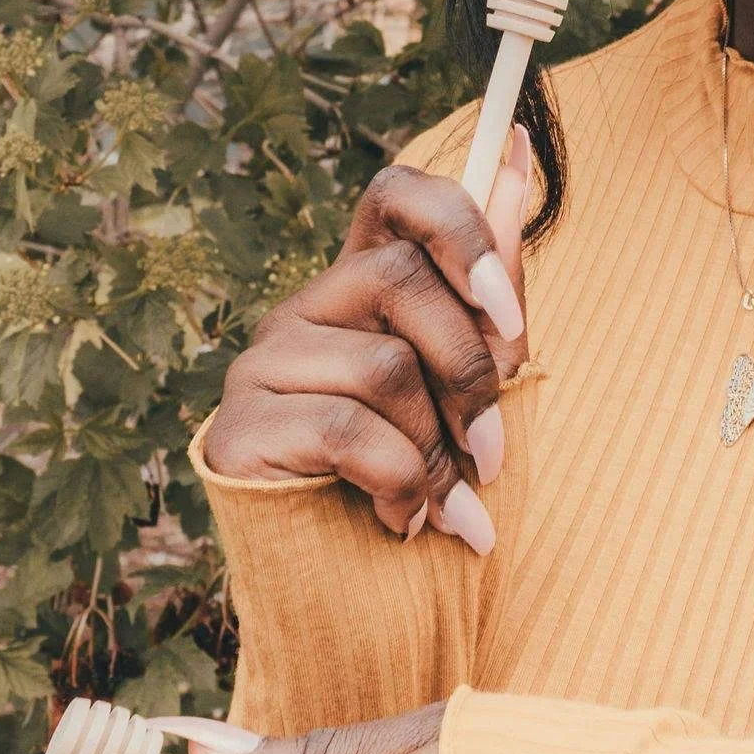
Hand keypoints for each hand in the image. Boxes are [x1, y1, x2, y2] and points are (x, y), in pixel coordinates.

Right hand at [203, 130, 531, 549]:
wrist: (356, 605)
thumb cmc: (423, 481)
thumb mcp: (473, 382)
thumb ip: (490, 284)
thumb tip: (516, 148)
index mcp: (361, 287)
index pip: (397, 195)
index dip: (459, 227)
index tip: (508, 305)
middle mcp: (302, 309)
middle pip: (400, 279)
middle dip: (470, 371)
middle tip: (496, 455)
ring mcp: (262, 365)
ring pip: (383, 364)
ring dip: (440, 451)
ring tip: (452, 507)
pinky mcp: (236, 431)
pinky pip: (345, 429)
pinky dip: (401, 485)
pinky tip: (404, 523)